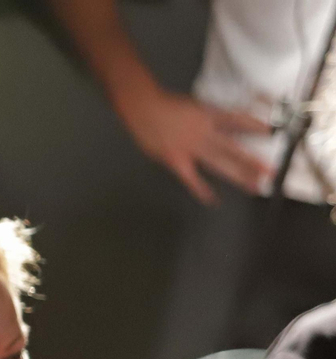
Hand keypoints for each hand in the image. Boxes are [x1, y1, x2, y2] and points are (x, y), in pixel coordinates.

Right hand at [115, 85, 271, 203]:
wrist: (143, 107)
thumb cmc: (164, 104)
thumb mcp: (192, 104)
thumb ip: (206, 116)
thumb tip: (217, 126)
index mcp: (209, 115)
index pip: (238, 121)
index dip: (255, 127)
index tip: (271, 133)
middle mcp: (204, 132)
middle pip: (234, 149)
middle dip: (253, 161)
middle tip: (270, 172)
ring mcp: (191, 147)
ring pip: (219, 164)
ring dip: (238, 176)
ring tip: (253, 186)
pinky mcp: (176, 159)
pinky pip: (191, 178)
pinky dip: (201, 190)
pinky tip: (211, 199)